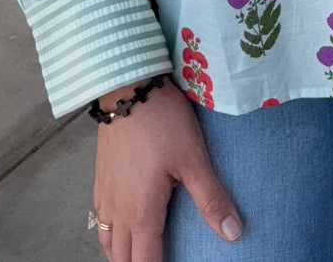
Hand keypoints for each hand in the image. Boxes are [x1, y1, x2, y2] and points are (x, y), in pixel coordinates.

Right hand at [93, 78, 241, 261]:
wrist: (127, 88)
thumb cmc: (162, 121)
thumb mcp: (193, 159)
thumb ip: (211, 199)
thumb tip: (233, 234)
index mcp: (142, 212)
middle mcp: (118, 210)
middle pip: (121, 259)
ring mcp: (105, 194)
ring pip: (106, 241)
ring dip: (122, 254)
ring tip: (139, 254)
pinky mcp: (100, 177)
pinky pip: (99, 219)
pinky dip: (110, 232)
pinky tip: (122, 223)